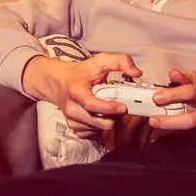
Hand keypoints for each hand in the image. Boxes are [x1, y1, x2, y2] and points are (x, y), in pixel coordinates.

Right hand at [22, 52, 140, 138]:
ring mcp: (71, 119)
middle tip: (119, 106)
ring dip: (109, 121)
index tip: (123, 107)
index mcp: (76, 90)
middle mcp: (71, 107)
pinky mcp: (73, 127)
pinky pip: (93, 134)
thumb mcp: (100, 61)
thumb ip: (120, 61)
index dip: (109, 108)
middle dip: (115, 116)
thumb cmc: (80, 73)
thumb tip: (136, 73)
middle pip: (99, 122)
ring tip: (110, 110)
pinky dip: (101, 127)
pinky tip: (101, 116)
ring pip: (99, 129)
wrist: (59, 82)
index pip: (92, 104)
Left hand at [148, 68, 195, 144]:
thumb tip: (172, 74)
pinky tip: (181, 129)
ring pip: (191, 133)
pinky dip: (185, 136)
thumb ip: (185, 77)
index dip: (171, 96)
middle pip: (190, 120)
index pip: (190, 93)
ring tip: (165, 123)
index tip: (156, 98)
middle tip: (153, 120)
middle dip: (168, 122)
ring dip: (175, 130)